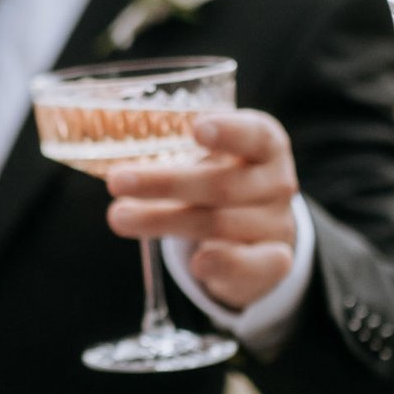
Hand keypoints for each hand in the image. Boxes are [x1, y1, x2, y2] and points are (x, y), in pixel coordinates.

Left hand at [105, 111, 299, 309]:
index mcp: (265, 145)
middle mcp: (276, 182)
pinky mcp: (273, 261)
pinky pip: (250, 265)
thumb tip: (118, 167)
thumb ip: (178, 154)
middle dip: (165, 183)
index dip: (228, 132)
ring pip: (219, 223)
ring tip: (119, 217)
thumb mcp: (211, 159)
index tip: (196, 128)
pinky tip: (197, 264)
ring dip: (164, 221)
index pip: (254, 134)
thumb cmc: (223, 181)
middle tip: (117, 181)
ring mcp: (276, 223)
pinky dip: (224, 263)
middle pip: (222, 184)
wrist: (261, 232)